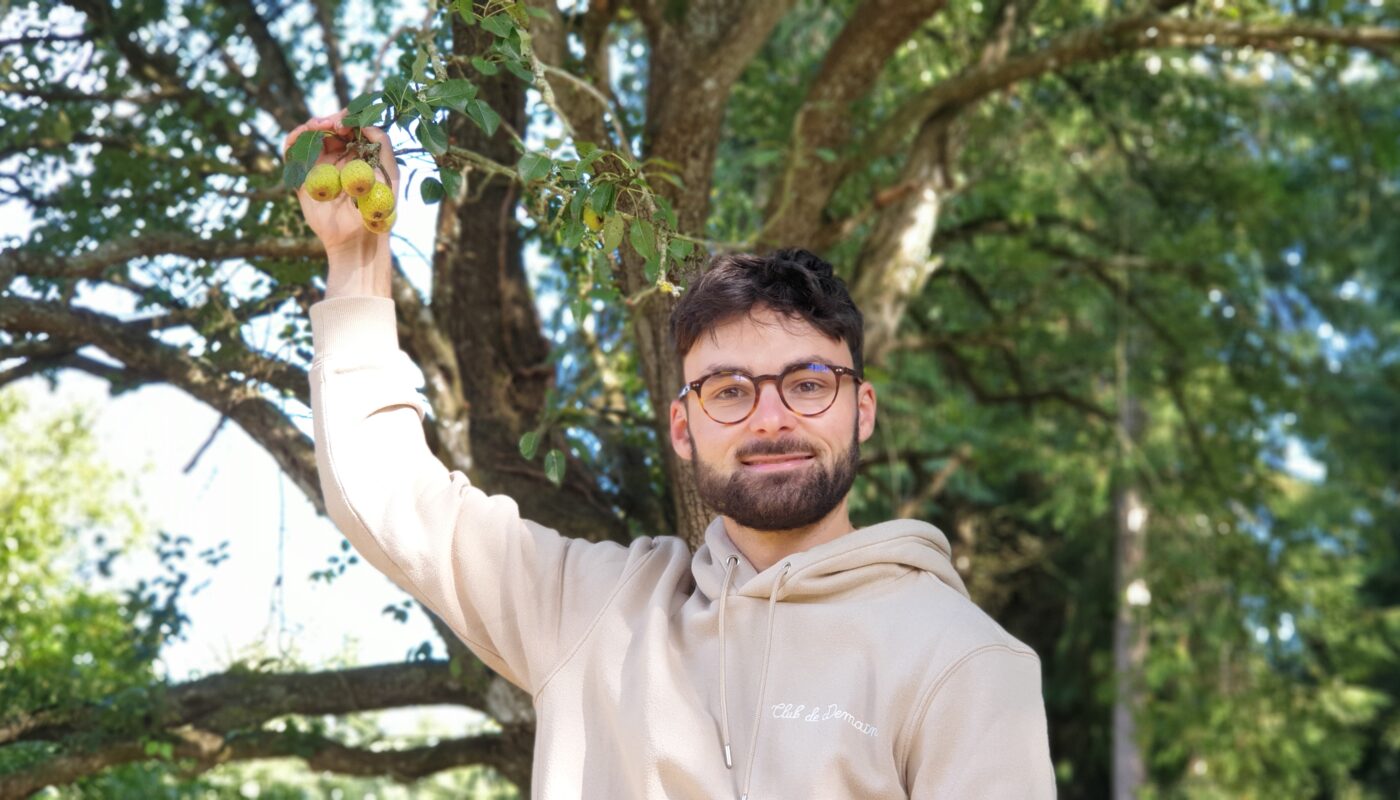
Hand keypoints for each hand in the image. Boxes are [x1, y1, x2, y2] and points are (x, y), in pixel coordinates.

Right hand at [282, 109, 400, 257]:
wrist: (357, 237)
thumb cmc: (378, 208)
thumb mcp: (389, 173)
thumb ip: (383, 144)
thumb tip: (366, 123)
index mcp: (359, 154)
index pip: (350, 126)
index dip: (347, 118)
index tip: (345, 124)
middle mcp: (339, 157)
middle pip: (328, 127)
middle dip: (328, 120)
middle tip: (328, 124)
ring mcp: (320, 166)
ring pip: (309, 136)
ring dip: (310, 126)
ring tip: (316, 127)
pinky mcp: (303, 177)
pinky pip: (293, 153)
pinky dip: (293, 139)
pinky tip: (301, 137)